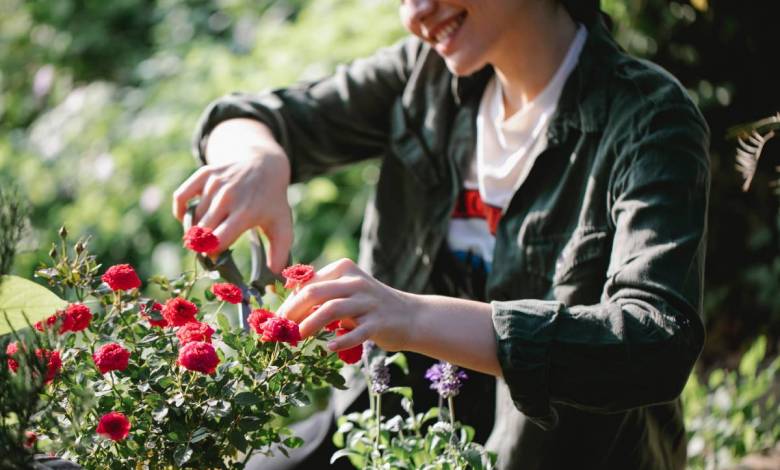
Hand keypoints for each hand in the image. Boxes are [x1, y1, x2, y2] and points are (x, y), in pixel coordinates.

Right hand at [172, 119, 292, 272]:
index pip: (217, 240)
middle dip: (202, 245)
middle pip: (202, 232)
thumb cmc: (272, 202)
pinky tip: (189, 219)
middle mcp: (229, 197)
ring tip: (205, 235)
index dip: (212, 254)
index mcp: (247, 212)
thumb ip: (279, 255)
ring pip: (193, 218)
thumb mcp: (282, 227)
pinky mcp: (205, 174)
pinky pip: (181, 197)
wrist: (265, 165)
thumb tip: (273, 283)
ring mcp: (215, 184)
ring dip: (194, 230)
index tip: (216, 259)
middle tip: (209, 249)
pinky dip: (181, 211)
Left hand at [277, 258, 416, 352]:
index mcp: (344, 269)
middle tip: (281, 329)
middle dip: (294, 311)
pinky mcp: (379, 322)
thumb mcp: (347, 293)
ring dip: (310, 324)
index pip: (309, 283)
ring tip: (297, 337)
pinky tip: (329, 348)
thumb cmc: (370, 307)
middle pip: (315, 292)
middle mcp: (356, 282)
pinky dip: (341, 341)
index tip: (277, 319)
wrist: (411, 316)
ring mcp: (368, 301)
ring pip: (332, 309)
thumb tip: (287, 310)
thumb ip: (323, 295)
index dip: (290, 301)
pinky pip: (356, 332)